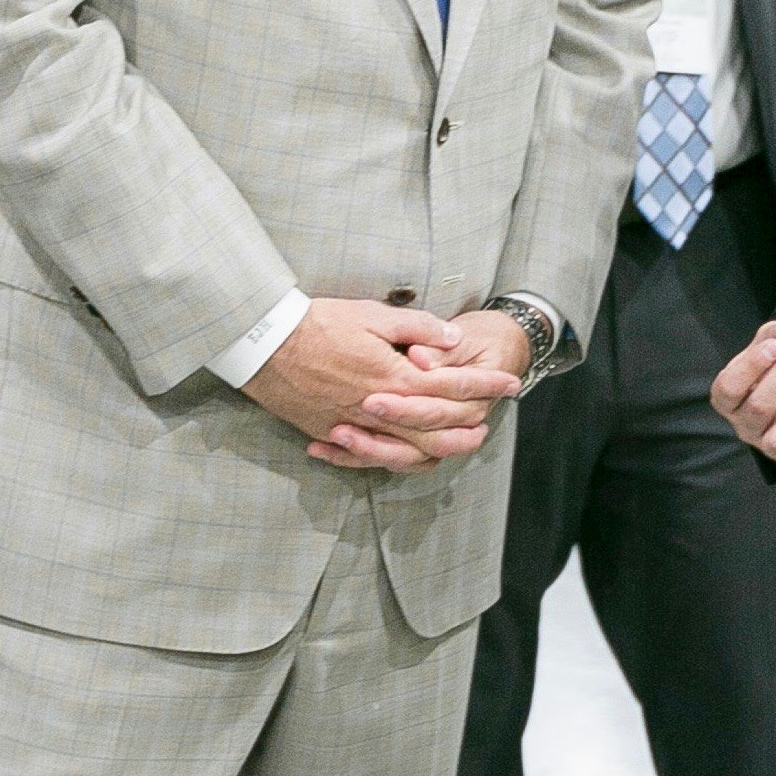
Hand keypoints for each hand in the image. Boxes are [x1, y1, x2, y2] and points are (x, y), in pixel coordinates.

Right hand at [243, 299, 519, 473]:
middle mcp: (379, 409)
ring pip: (405, 451)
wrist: (264, 343)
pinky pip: (368, 458)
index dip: (485, 384)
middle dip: (468, 427)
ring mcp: (354, 426)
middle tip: (490, 423)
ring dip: (437, 450)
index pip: (452, 385)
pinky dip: (391, 460)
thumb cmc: (318, 323)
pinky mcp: (330, 433)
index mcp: (394, 376)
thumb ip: (419, 327)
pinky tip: (405, 455)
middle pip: (436, 430)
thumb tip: (454, 338)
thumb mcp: (373, 314)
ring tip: (456, 445)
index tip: (510, 383)